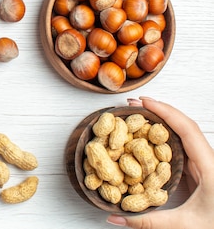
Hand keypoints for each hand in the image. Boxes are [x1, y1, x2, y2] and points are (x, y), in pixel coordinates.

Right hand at [107, 96, 213, 227]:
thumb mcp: (183, 225)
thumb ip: (148, 221)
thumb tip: (115, 217)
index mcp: (210, 167)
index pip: (188, 130)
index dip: (165, 112)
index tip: (144, 102)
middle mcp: (209, 161)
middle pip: (184, 127)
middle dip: (160, 112)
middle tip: (134, 105)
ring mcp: (206, 165)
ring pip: (183, 136)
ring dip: (162, 122)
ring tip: (139, 115)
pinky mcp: (201, 172)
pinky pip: (181, 148)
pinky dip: (165, 137)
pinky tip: (150, 137)